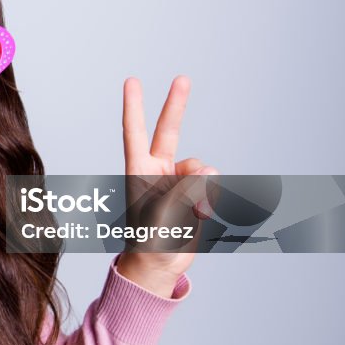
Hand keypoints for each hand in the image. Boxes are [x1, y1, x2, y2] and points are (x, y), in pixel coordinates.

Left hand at [116, 76, 219, 297]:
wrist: (159, 266)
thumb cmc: (150, 239)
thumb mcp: (163, 212)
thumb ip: (184, 188)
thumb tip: (208, 172)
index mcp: (137, 171)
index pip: (135, 132)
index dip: (134, 106)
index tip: (132, 81)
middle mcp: (157, 170)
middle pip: (169, 131)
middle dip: (176, 105)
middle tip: (182, 78)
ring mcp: (177, 181)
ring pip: (201, 167)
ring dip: (204, 187)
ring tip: (196, 212)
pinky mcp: (195, 194)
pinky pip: (212, 186)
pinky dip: (212, 200)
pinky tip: (203, 217)